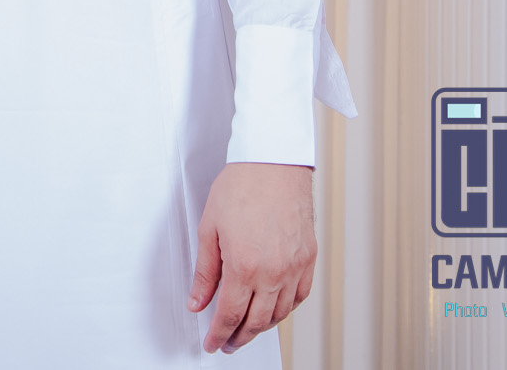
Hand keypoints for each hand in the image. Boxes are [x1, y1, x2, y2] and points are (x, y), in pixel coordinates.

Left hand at [188, 162, 315, 353]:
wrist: (272, 163)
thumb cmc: (240, 187)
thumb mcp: (209, 229)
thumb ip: (205, 272)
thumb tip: (197, 302)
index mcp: (245, 265)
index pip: (230, 315)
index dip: (219, 334)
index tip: (212, 343)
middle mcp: (274, 271)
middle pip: (257, 321)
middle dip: (239, 337)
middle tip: (227, 343)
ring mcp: (295, 266)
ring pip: (280, 313)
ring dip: (262, 327)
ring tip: (248, 329)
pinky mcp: (309, 258)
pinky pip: (300, 296)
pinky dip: (286, 309)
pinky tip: (274, 309)